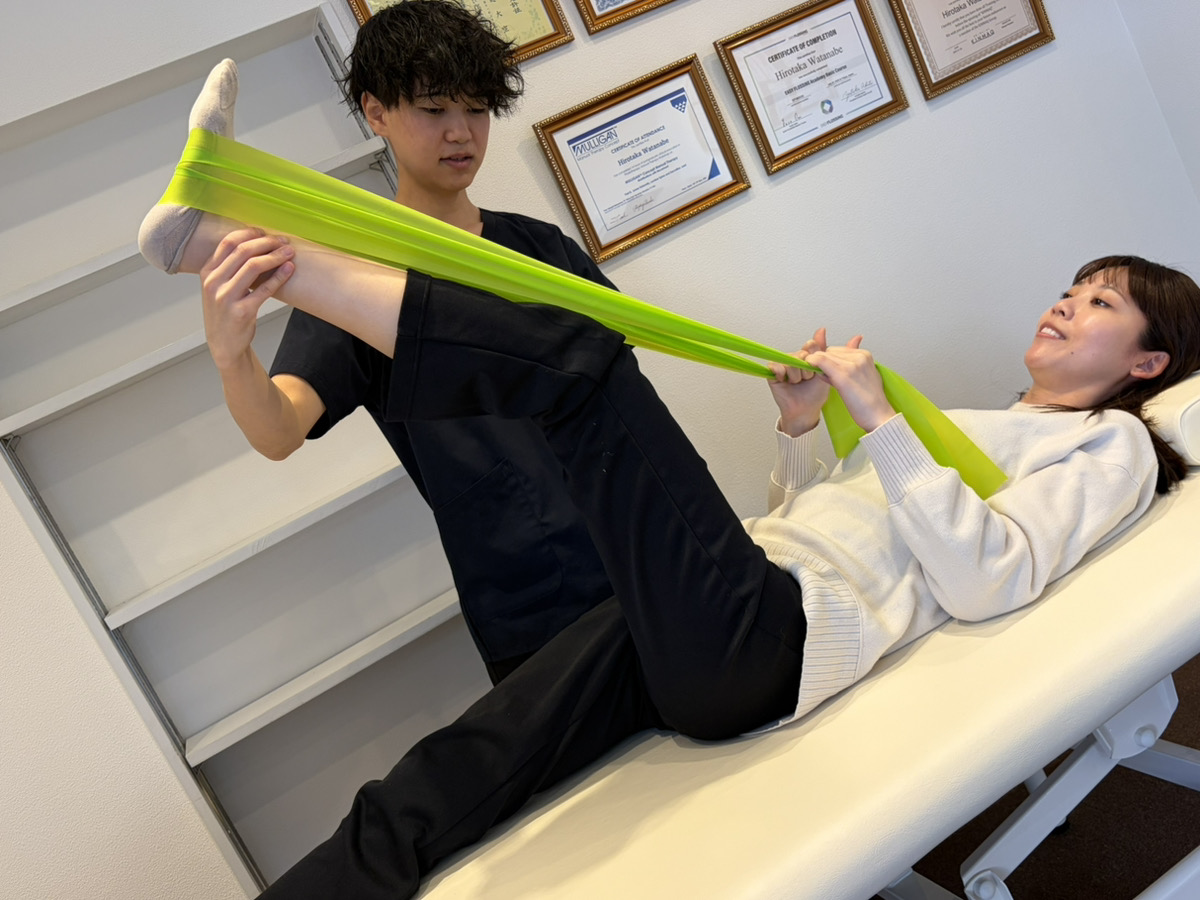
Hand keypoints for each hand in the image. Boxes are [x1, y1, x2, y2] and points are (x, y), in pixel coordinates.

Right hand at [200, 228, 294, 370]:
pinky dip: (279, 276)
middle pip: (243, 251)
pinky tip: (289, 269)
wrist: (224, 344)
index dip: (249, 233)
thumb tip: (256, 244)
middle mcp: (214, 282)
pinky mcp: (242, 312)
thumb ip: (229, 267)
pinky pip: (264, 289)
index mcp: (207, 272)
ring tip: (289, 252)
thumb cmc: (225, 313)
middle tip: (283, 241)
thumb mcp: (219, 287)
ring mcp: (226, 297)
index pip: (228, 242)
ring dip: (275, 256)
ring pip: (254, 266)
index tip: (265, 232)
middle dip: (267, 243)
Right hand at [768, 328, 837, 436]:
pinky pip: (775, 365)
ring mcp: (784, 365)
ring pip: (790, 360)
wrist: (806, 412)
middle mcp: (797, 359)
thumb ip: (844, 354)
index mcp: (810, 356)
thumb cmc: (817, 395)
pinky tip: (789, 382)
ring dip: (796, 374)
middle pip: (801, 352)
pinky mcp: (773, 374)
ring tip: (799, 383)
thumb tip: (858, 337)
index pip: (811, 345)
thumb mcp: (834, 372)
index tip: (818, 369)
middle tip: (808, 378)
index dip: (815, 356)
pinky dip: (782, 373)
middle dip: (807, 368)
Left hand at [806, 340, 895, 432]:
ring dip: (820, 367)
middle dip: (825, 363)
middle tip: (831, 379)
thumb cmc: (870, 402)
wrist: (878, 416)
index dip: (831, 361)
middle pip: (830, 351)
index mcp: (865, 355)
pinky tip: (815, 373)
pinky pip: (820, 361)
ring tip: (831, 382)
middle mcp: (859, 356)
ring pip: (823, 356)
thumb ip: (851, 365)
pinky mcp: (843, 375)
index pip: (838, 350)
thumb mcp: (864, 376)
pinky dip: (813, 364)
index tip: (832, 373)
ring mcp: (851, 364)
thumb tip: (838, 356)